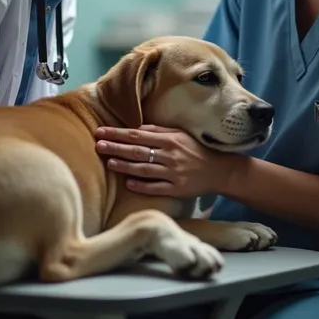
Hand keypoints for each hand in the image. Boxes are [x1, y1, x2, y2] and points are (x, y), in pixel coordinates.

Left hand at [95, 124, 232, 196]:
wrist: (220, 170)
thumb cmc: (197, 149)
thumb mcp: (180, 135)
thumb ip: (159, 132)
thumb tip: (136, 129)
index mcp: (170, 139)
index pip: (137, 135)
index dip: (118, 133)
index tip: (101, 132)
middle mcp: (170, 155)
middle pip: (137, 151)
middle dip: (115, 148)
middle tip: (98, 145)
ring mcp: (173, 173)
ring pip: (143, 169)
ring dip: (124, 166)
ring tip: (108, 163)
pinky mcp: (177, 189)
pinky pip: (155, 187)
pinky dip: (141, 185)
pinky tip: (127, 183)